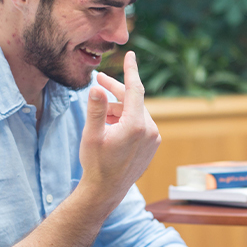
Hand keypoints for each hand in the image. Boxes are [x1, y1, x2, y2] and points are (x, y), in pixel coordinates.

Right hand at [79, 51, 160, 204]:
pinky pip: (140, 125)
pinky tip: (110, 127)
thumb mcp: (91, 135)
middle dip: (115, 91)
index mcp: (136, 125)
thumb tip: (96, 88)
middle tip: (98, 80)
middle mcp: (150, 130)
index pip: (135, 89)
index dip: (131, 70)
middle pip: (133, 101)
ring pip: (135, 113)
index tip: (130, 55)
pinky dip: (126, 120)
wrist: (106, 191)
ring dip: (118, 109)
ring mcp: (154, 139)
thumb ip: (96, 110)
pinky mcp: (153, 146)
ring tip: (99, 117)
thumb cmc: (96, 164)